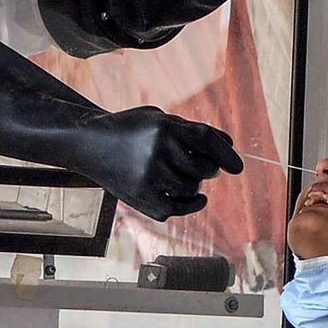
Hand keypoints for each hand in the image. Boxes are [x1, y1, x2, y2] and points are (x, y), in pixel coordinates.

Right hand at [82, 107, 243, 220]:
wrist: (90, 142)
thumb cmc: (131, 128)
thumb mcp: (160, 119)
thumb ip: (192, 131)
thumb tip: (228, 144)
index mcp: (165, 127)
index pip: (206, 139)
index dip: (226, 153)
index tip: (238, 168)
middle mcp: (157, 151)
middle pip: (203, 167)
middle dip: (209, 169)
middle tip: (205, 167)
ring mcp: (147, 175)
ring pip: (191, 189)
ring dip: (196, 186)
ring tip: (187, 177)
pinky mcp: (138, 195)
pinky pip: (174, 209)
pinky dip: (190, 206)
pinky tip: (197, 199)